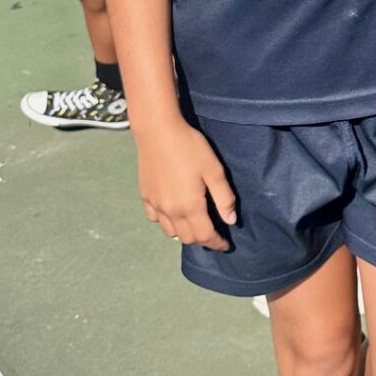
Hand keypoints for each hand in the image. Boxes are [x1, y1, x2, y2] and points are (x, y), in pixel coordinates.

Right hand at [135, 118, 236, 247]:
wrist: (158, 131)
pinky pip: (155, 218)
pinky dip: (166, 222)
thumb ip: (223, 198)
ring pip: (170, 232)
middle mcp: (170, 211)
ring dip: (184, 233)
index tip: (225, 244)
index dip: (216, 243)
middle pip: (187, 238)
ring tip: (195, 224)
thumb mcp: (214, 170)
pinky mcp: (145, 196)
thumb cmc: (190, 147)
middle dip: (202, 240)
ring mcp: (155, 204)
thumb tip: (230, 220)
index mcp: (190, 206)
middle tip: (213, 234)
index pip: (205, 236)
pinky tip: (173, 212)